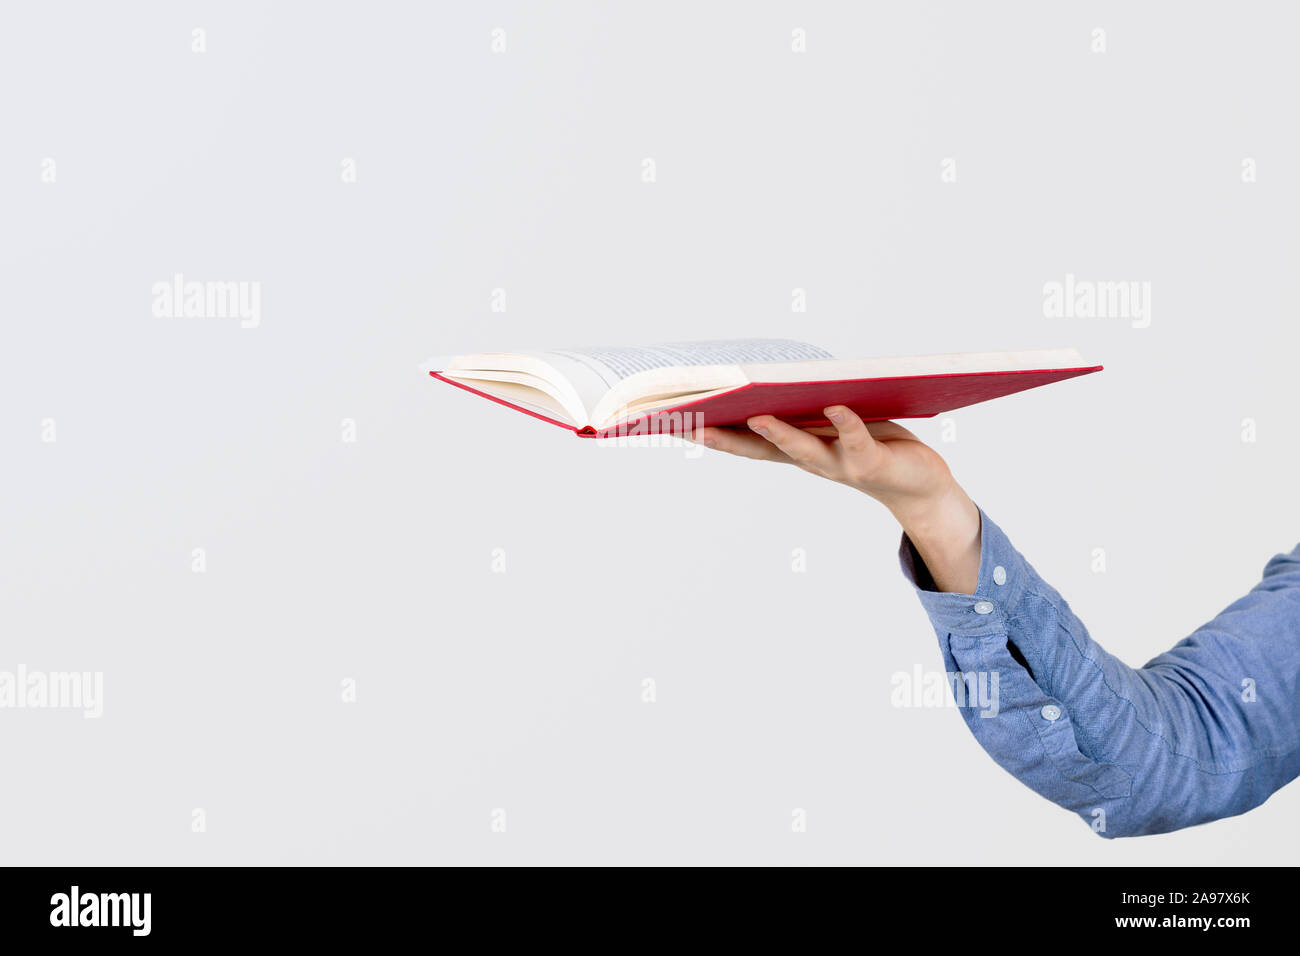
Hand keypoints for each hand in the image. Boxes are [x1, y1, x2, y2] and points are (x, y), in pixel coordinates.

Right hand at [691, 406, 980, 592]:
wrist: (920, 485)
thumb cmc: (870, 445)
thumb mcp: (832, 428)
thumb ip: (804, 413)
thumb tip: (770, 384)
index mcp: (797, 452)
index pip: (746, 444)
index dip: (713, 434)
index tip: (678, 422)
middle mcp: (811, 462)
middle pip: (762, 450)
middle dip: (729, 438)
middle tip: (695, 425)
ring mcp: (839, 465)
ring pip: (804, 449)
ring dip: (781, 434)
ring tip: (758, 415)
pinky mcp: (871, 461)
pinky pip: (856, 439)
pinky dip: (846, 423)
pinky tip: (834, 406)